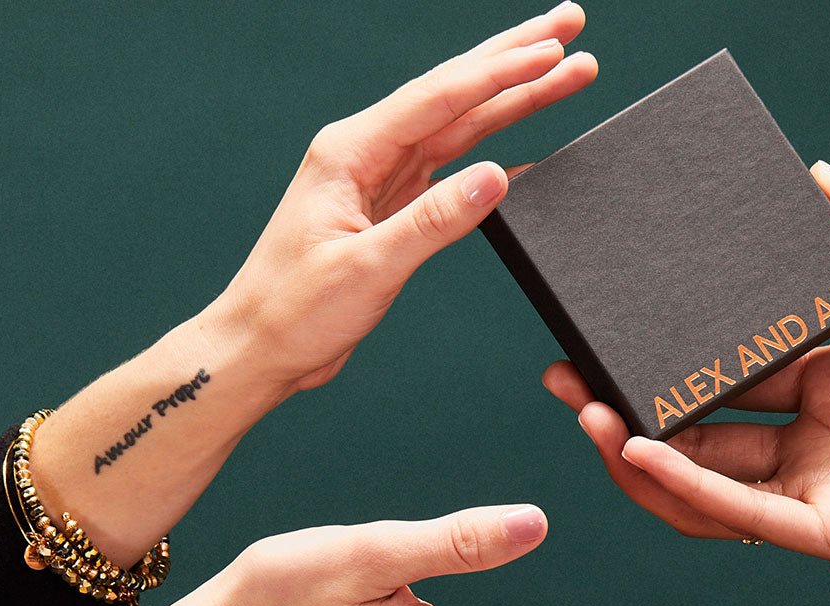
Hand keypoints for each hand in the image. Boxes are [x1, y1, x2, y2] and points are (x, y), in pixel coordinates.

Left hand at [213, 2, 597, 393]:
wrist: (259, 349)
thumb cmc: (293, 310)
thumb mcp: (366, 267)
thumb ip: (433, 221)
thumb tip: (496, 178)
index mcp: (350, 151)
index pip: (438, 98)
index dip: (501, 72)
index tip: (553, 50)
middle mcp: (366, 152)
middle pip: (454, 92)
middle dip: (515, 57)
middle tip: (570, 24)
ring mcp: (381, 177)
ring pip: (461, 124)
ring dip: (514, 97)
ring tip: (567, 69)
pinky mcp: (392, 208)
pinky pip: (454, 167)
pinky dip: (496, 155)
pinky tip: (531, 146)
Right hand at [543, 161, 829, 605]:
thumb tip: (820, 174)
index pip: (731, 370)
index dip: (670, 355)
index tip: (613, 326)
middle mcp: (814, 441)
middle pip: (696, 427)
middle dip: (624, 405)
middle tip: (562, 373)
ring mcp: (817, 490)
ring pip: (701, 479)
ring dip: (636, 450)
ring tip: (585, 412)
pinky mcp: (829, 532)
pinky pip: (740, 512)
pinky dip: (684, 484)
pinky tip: (637, 447)